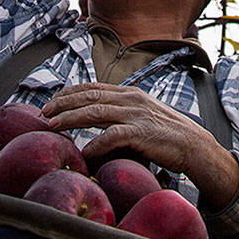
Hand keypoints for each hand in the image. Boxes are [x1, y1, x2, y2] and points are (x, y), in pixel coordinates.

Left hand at [43, 82, 238, 209]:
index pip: (93, 87)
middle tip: (44, 112)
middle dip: (63, 103)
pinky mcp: (142, 133)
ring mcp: (136, 115)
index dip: (69, 93)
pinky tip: (85, 151)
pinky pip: (112, 136)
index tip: (52, 101)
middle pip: (89, 96)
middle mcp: (130, 99)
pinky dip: (96, 143)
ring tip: (53, 126)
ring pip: (95, 112)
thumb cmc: (166, 135)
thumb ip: (121, 114)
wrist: (194, 145)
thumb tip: (96, 120)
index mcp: (129, 93)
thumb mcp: (142, 116)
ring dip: (70, 119)